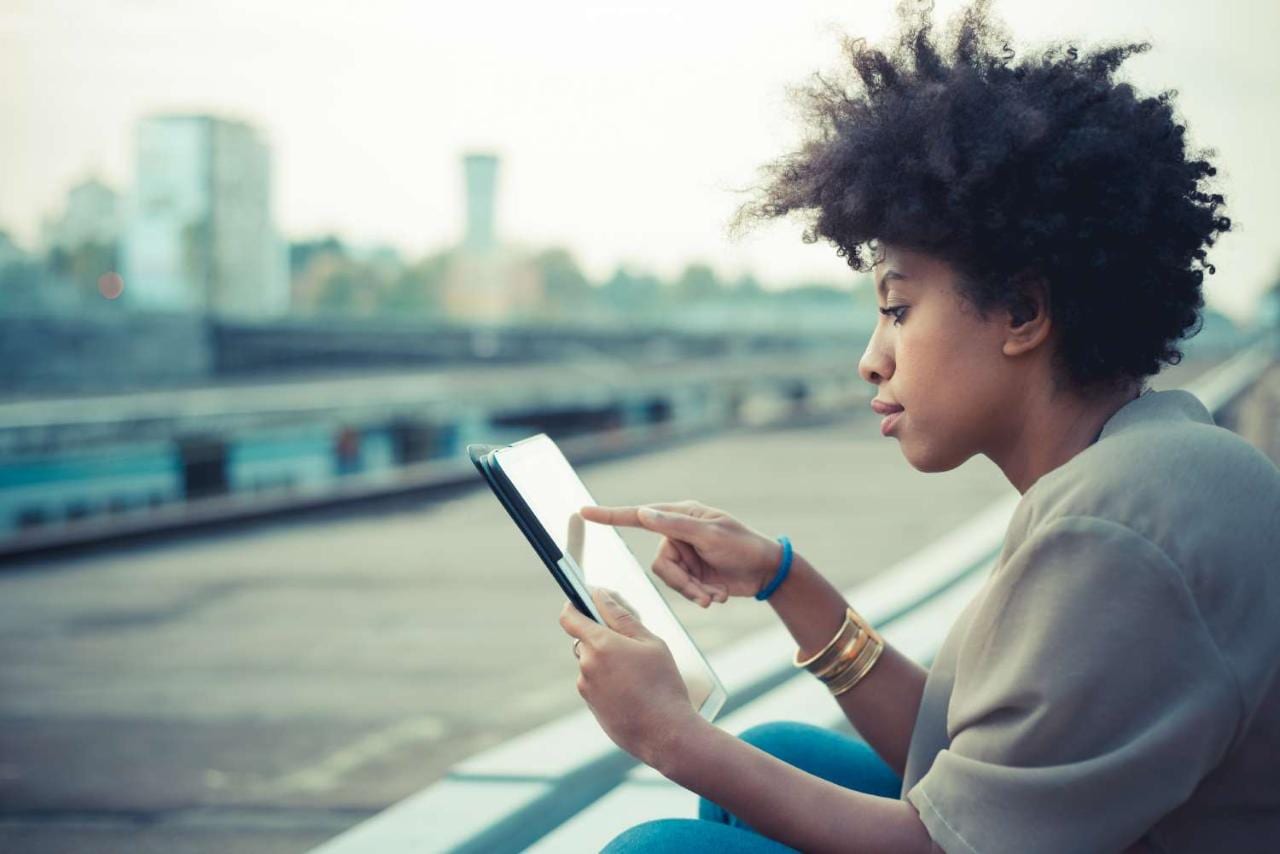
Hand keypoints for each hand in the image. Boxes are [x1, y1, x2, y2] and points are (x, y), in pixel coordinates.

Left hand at [558, 587, 701, 768]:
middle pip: (586, 640)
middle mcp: (587, 665)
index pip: (570, 618)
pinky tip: (634, 692)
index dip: (573, 606)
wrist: (665, 734)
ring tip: (639, 675)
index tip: (580, 600)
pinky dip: (610, 682)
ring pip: (592, 663)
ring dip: (608, 662)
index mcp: (600, 644)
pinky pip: (596, 684)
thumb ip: (623, 617)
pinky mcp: (591, 706)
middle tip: (632, 646)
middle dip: (603, 638)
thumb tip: (601, 596)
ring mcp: (586, 688)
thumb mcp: (651, 643)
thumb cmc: (663, 684)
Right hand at [579, 500, 782, 605]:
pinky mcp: (692, 575)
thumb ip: (676, 525)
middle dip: (682, 583)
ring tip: (714, 596)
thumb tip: (643, 513)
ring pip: (670, 581)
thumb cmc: (743, 544)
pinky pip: (682, 590)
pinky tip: (718, 596)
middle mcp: (678, 535)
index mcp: (680, 516)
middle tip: (704, 592)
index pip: (639, 516)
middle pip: (660, 565)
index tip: (585, 512)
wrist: (766, 571)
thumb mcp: (712, 535)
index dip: (610, 515)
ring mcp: (685, 556)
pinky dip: (700, 595)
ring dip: (693, 592)